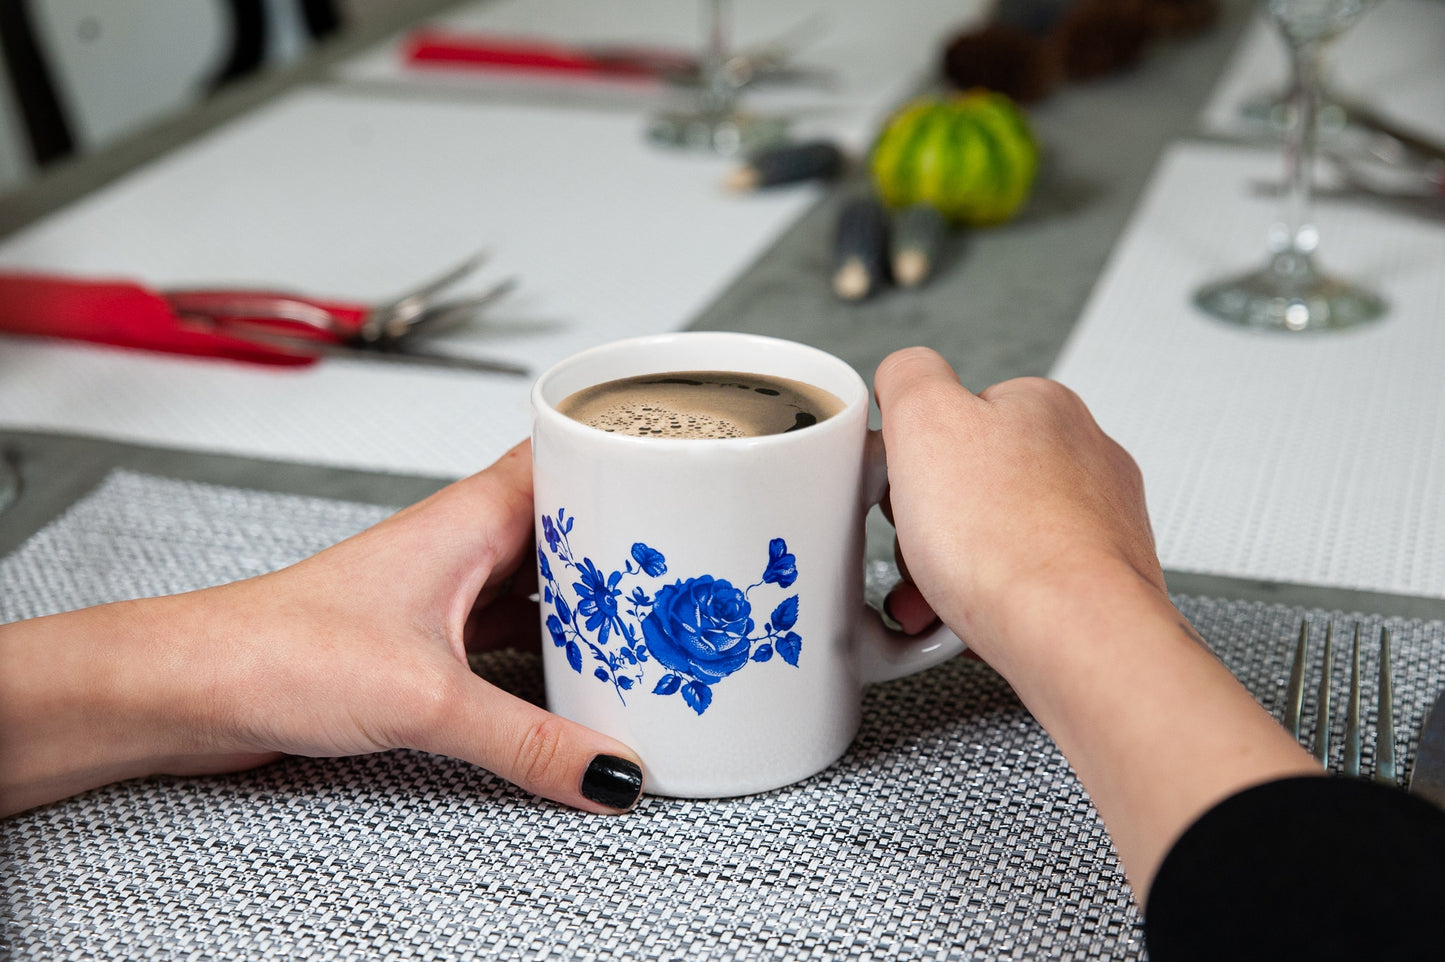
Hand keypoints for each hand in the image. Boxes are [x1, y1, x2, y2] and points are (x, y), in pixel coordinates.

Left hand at [0, 442, 644, 816]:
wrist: (194, 686)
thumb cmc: (278, 648)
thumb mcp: (427, 699)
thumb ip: (528, 743)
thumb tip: (611, 769)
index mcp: (469, 519)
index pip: (566, 459)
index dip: (627, 459)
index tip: (690, 475)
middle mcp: (463, 546)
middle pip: (567, 530)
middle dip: (627, 551)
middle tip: (695, 571)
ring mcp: (447, 593)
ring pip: (542, 586)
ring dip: (590, 607)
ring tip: (654, 628)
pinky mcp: (429, 640)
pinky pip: (513, 636)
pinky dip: (551, 652)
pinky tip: (583, 678)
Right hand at [872, 348, 1315, 893]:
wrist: (1073, 634)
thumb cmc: (1005, 541)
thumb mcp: (923, 419)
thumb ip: (908, 376)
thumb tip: (904, 372)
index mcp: (1043, 405)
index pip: (958, 413)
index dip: (914, 457)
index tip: (900, 490)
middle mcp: (1084, 454)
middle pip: (976, 479)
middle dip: (933, 521)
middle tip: (915, 550)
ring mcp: (1100, 521)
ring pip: (1000, 536)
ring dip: (956, 566)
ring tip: (936, 596)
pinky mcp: (1104, 581)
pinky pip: (1029, 583)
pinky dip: (993, 601)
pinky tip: (973, 619)